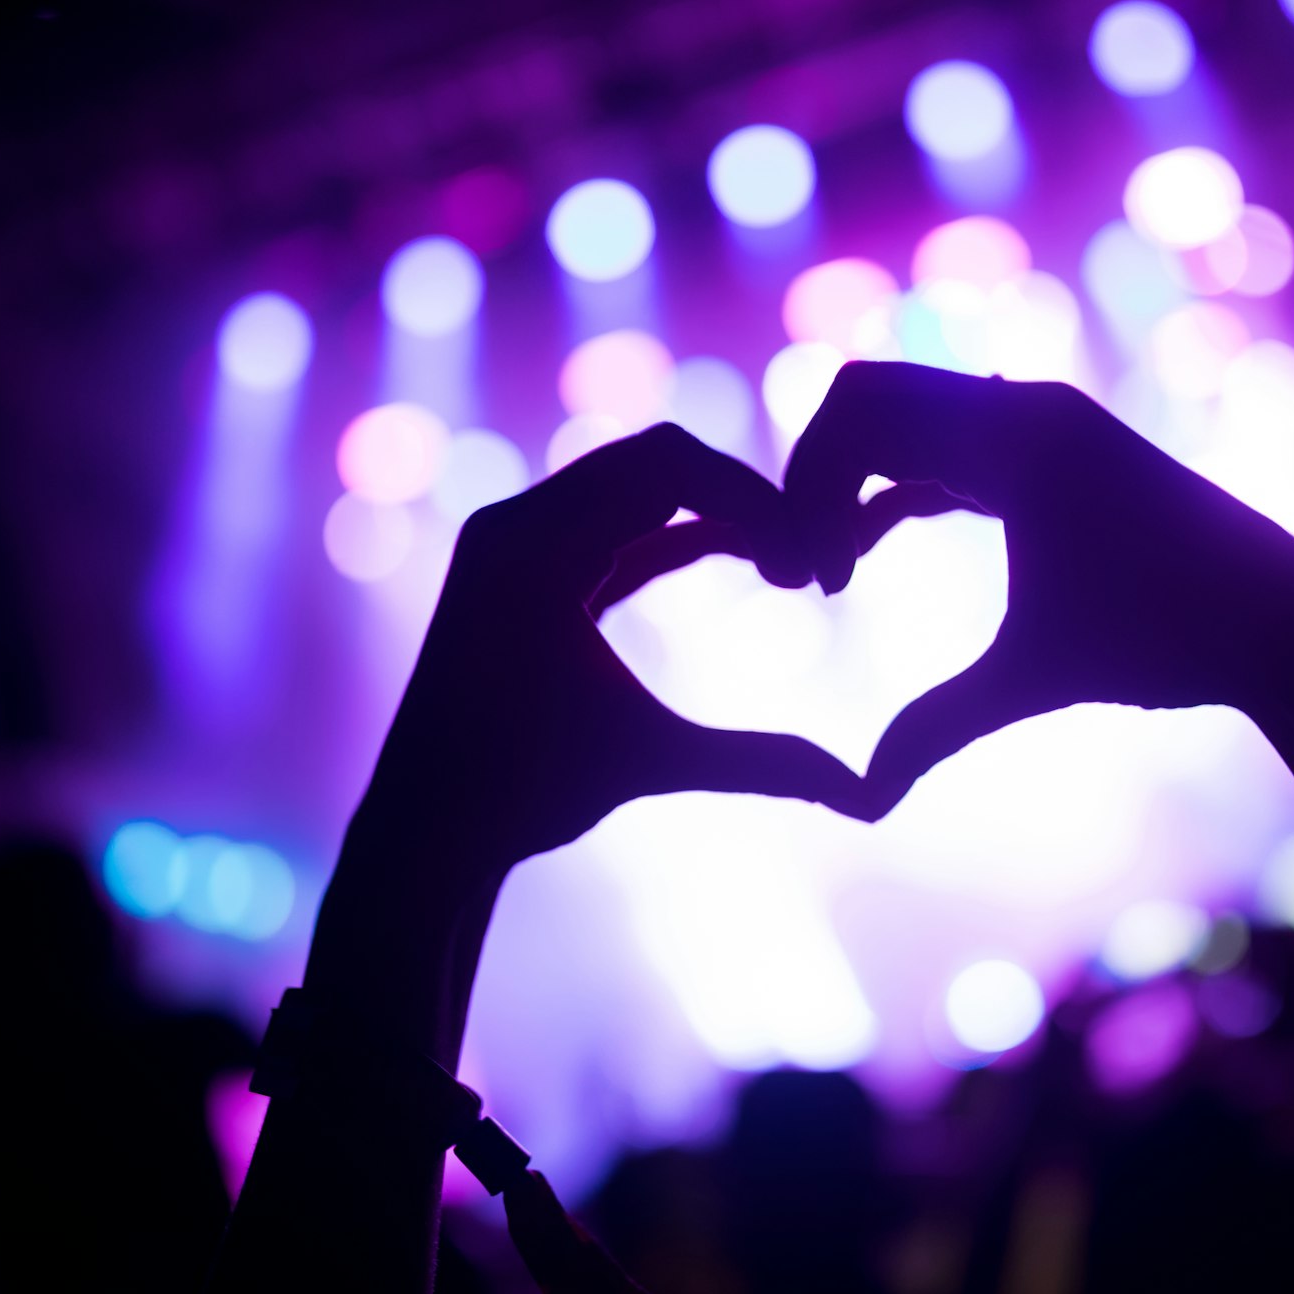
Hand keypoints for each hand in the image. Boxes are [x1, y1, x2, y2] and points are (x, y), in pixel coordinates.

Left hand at [337, 422, 871, 930]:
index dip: (755, 499)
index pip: (668, 466)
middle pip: (652, 459)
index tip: (810, 563)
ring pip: (632, 487)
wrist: (425, 833)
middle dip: (740, 496)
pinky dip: (675, 535)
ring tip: (786, 557)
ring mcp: (510, 545)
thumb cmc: (525, 798)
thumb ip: (762, 764)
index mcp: (535, 547)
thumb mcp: (653, 762)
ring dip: (711, 511)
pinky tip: (744, 556)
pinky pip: (611, 527)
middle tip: (809, 552)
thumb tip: (869, 796)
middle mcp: (515, 526)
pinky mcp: (519, 573)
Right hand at [782, 362, 1293, 812]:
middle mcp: (1026, 408)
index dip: (805, 489)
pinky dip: (897, 490)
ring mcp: (1045, 425)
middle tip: (806, 574)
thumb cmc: (1166, 642)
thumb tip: (859, 802)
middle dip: (816, 479)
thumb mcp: (1037, 679)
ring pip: (907, 422)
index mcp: (1014, 435)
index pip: (857, 409)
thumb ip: (937, 727)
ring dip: (855, 486)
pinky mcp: (1058, 455)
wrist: (1285, 623)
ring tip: (832, 576)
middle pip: (869, 400)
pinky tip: (865, 554)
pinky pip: (947, 448)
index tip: (812, 588)